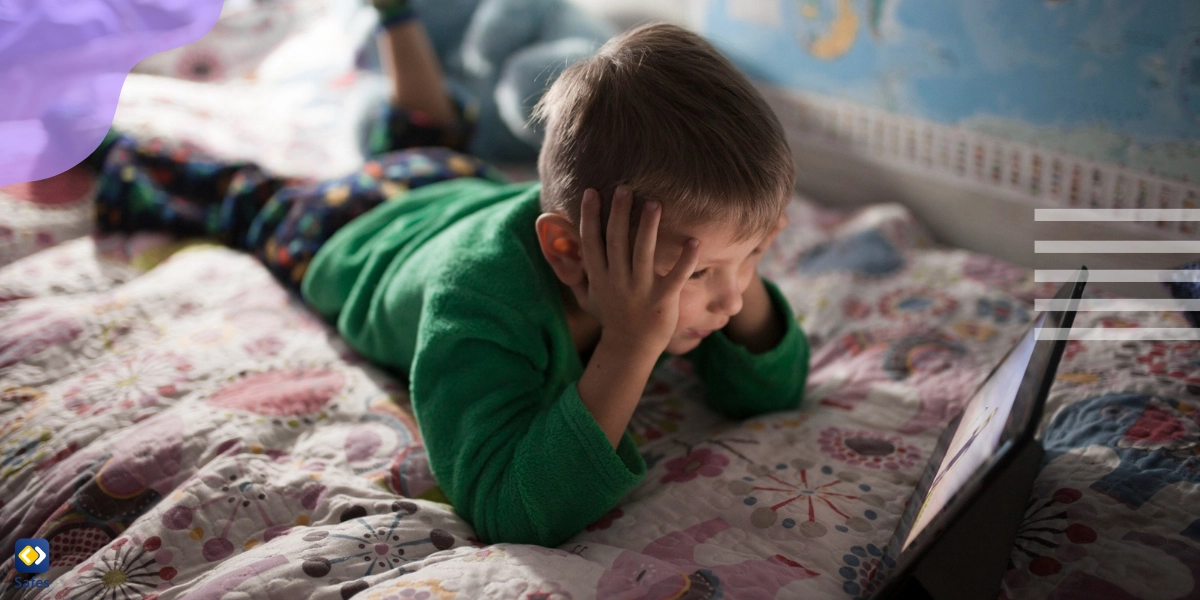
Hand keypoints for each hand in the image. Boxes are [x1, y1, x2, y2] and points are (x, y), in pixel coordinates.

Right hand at [572, 186, 700, 354]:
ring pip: (643, 254)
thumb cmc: (610, 317)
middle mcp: (617, 282)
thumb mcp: (586, 297)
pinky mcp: (662, 301)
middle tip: (625, 188)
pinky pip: (675, 277)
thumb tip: (559, 250)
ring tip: (654, 203)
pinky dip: (684, 260)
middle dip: (619, 214)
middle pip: (617, 242)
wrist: (630, 348)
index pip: (591, 242)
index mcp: (599, 277)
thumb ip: (576, 274)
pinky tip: (694, 241)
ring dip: (648, 228)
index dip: (590, 216)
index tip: (592, 192)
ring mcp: (640, 291)